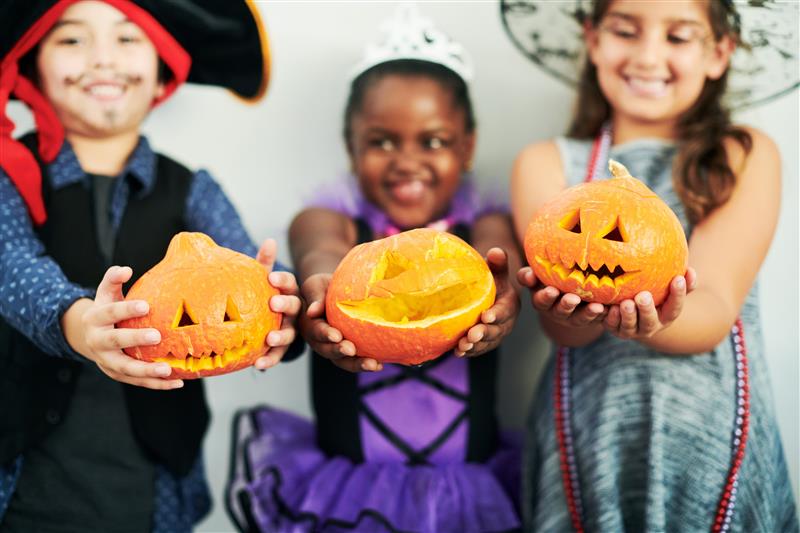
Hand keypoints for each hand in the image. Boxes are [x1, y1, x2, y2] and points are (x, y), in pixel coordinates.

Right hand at [78, 266, 182, 388]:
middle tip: (156, 336)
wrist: (90, 337)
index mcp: (95, 319)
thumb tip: (125, 269)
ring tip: (168, 370)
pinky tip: (177, 382)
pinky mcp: (117, 375)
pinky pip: (138, 382)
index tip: (146, 305)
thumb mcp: (106, 293)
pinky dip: (157, 384)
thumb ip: (113, 279)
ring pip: (126, 368)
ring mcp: (107, 361)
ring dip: (147, 371)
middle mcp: (97, 341)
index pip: (110, 312)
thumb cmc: (107, 310)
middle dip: (135, 339)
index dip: (126, 309)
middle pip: (114, 341)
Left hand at [252, 239, 302, 369]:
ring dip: (281, 336)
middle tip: (273, 303)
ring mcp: (290, 329)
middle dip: (285, 305)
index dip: (281, 280)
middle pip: (294, 307)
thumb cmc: (266, 293)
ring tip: (269, 339)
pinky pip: (277, 355)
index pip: (288, 282)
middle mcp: (295, 310)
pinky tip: (257, 365)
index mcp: (289, 291)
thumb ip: (265, 262)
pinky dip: (269, 360)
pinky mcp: (281, 347)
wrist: (271, 319)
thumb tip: (270, 240)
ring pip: (290, 333)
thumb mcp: (264, 277)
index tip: (271, 278)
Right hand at [299, 273, 382, 371]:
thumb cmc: (323, 286)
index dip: (325, 334)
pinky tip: (380, 365)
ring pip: (343, 361)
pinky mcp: (349, 350)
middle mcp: (319, 341)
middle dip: (339, 352)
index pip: (316, 331)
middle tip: (351, 350)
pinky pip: (356, 359)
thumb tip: (312, 311)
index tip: (336, 336)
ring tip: (373, 365)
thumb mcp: (315, 286)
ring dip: (357, 364)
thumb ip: (314, 297)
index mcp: (309, 325)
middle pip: (328, 351)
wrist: (334, 291)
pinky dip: (366, 363)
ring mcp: (334, 348)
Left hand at [455, 248, 519, 356]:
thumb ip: (498, 263)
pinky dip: (468, 352)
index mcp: (510, 304)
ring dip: (475, 346)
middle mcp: (505, 322)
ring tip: (462, 346)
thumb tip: (495, 251)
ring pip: (486, 343)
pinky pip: (477, 349)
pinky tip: (457, 352)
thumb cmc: (491, 280)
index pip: (505, 310)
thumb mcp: (496, 271)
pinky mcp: (484, 343)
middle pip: (496, 330)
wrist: (486, 294)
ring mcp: (495, 335)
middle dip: (484, 333)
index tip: (486, 316)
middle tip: (472, 335)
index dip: (497, 314)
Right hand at [516, 266, 606, 326]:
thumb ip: (528, 275)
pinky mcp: (592, 319)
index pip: (541, 301)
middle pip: (561, 311)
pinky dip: (606, 315)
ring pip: (581, 318)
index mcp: (543, 301)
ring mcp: (575, 317)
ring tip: (597, 307)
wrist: (570, 287)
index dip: (546, 297)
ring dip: (588, 313)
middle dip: (567, 305)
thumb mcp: (537, 276)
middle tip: (573, 298)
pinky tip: (612, 307)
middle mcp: (558, 312)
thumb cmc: (550, 278)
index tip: (551, 290)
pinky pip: (600, 319)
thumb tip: (528, 274)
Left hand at [603, 268, 696, 339]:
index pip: (674, 308)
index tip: (678, 278)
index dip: (678, 295)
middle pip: (649, 322)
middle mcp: (649, 327)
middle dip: (646, 310)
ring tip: (626, 303)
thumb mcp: (669, 289)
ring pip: (629, 326)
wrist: (632, 312)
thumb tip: (691, 270)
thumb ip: (682, 282)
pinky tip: (607, 306)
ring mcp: (631, 330)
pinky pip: (610, 324)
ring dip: (627, 315)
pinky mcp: (614, 329)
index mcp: (665, 317)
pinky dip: (609, 317)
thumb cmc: (656, 294)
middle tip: (643, 296)